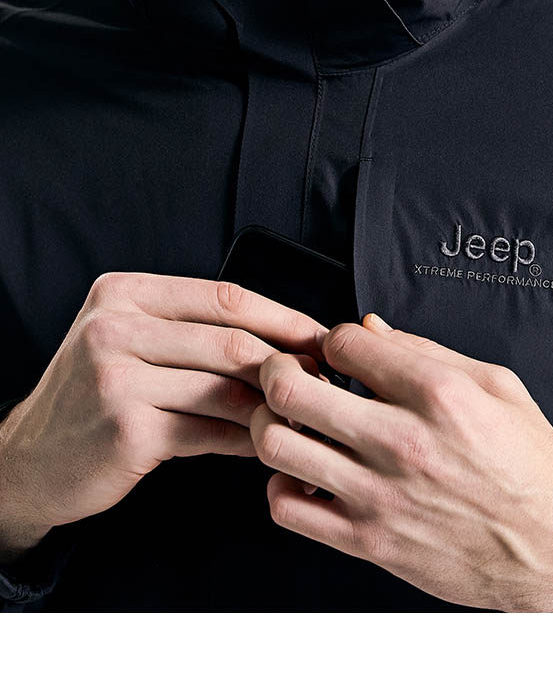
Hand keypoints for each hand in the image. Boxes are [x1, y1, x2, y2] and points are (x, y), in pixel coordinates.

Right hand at [0, 273, 326, 560]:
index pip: (223, 296)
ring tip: (301, 413)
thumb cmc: (93, 396)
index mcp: (123, 293)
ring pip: (223, 388)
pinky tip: (263, 443)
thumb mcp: (127, 340)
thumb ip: (192, 330)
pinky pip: (208, 432)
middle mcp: (114, 327)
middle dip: (286, 362)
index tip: (319, 336)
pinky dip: (245, 439)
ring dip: (272, 405)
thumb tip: (285, 338)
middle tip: (322, 379)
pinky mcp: (125, 429)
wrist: (28, 460)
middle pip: (229, 341)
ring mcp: (116, 379)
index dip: (282, 316)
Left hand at [250, 314, 552, 611]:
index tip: (341, 352)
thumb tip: (371, 328)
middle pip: (292, 389)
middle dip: (280, 368)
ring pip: (277, 444)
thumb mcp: (498, 386)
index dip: (335, 339)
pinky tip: (306, 472)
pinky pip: (287, 508)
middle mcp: (404, 442)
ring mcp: (381, 495)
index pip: (344, 343)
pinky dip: (281, 484)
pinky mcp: (369, 541)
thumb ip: (427, 351)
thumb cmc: (533, 467)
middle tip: (294, 372)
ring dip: (273, 422)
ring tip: (294, 420)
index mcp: (439, 394)